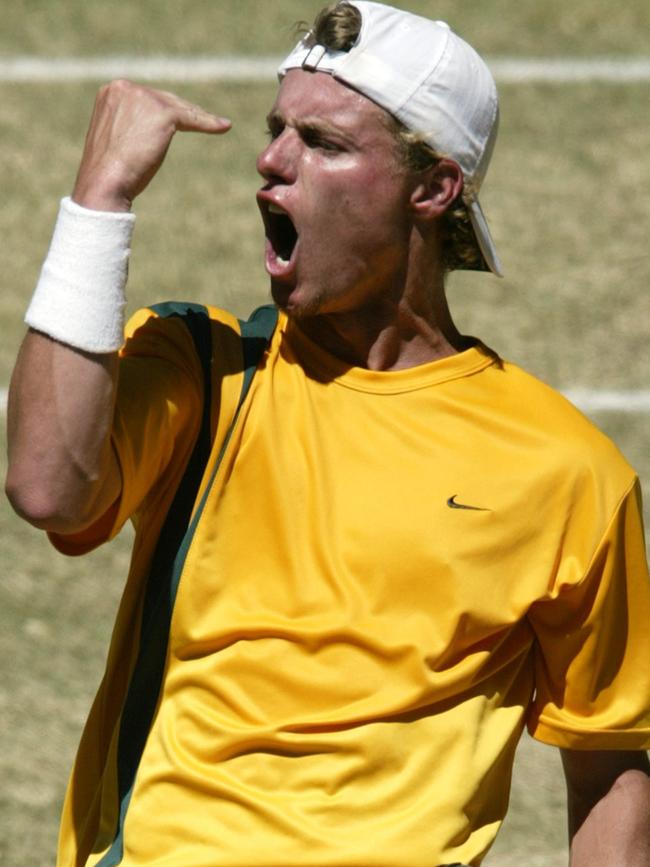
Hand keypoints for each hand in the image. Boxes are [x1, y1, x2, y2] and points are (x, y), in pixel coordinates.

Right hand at [72, 79, 231, 210]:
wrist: (105, 182)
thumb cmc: (108, 173)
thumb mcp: (114, 140)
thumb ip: (128, 126)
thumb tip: (147, 131)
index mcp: (111, 92)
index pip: (146, 97)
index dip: (165, 109)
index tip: (183, 118)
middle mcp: (125, 88)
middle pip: (165, 98)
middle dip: (185, 111)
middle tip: (204, 120)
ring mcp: (143, 98)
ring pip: (179, 107)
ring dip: (198, 118)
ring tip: (217, 125)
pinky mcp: (161, 112)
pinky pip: (191, 117)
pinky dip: (208, 123)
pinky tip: (223, 127)